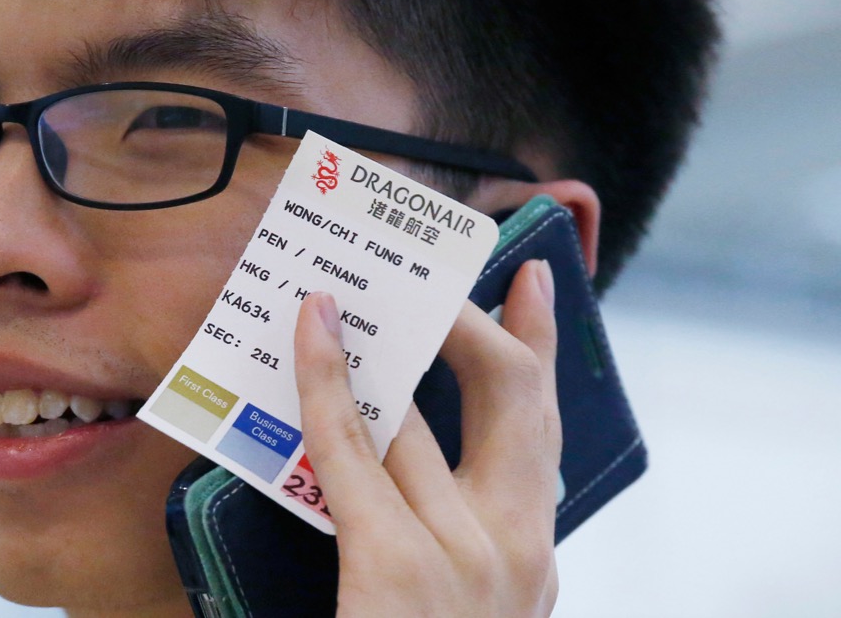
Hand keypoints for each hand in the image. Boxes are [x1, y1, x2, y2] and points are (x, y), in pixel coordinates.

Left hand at [294, 259, 560, 616]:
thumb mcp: (461, 599)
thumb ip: (452, 534)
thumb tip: (396, 448)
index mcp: (533, 562)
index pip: (545, 434)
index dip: (541, 348)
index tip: (532, 283)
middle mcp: (518, 552)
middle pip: (510, 394)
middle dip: (475, 318)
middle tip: (436, 272)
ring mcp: (464, 554)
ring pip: (416, 413)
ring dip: (378, 343)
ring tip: (341, 292)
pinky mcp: (394, 563)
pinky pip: (349, 444)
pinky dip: (324, 376)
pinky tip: (312, 328)